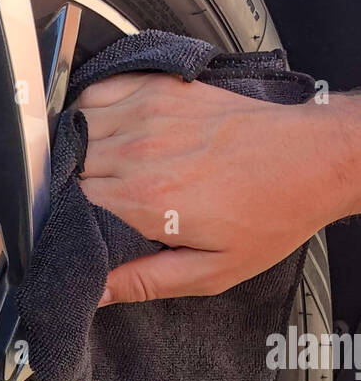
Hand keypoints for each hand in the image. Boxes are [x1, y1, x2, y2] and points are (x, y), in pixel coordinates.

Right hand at [75, 73, 356, 305]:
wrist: (314, 160)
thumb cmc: (270, 212)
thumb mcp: (211, 271)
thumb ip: (146, 281)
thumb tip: (97, 292)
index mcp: (147, 200)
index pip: (70, 206)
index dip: (65, 221)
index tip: (75, 232)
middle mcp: (142, 150)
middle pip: (68, 167)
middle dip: (68, 188)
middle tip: (86, 206)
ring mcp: (151, 112)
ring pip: (77, 126)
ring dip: (75, 149)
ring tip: (92, 170)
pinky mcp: (164, 89)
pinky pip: (100, 89)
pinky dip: (89, 107)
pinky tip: (102, 129)